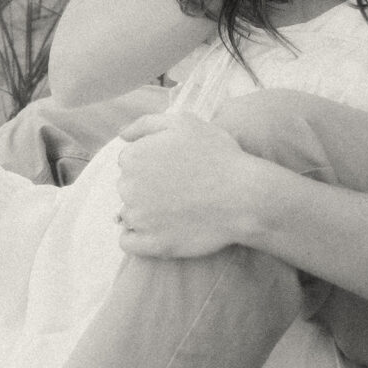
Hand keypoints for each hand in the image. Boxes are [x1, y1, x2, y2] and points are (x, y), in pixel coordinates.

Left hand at [115, 113, 254, 257]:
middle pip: (128, 188)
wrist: (245, 196)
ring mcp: (139, 219)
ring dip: (146, 212)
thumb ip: (147, 124)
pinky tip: (161, 230)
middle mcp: (128, 188)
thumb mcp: (185, 123)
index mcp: (133, 158)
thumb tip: (122, 135)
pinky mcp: (152, 244)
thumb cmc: (219, 156)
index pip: (130, 162)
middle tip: (181, 189)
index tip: (177, 169)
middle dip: (148, 188)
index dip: (153, 163)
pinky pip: (129, 243)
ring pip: (129, 214)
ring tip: (179, 209)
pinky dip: (139, 238)